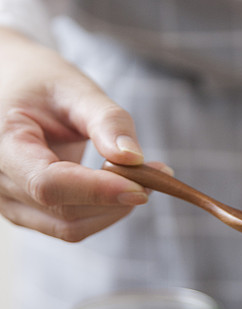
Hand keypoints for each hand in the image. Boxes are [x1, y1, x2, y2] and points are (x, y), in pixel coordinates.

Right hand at [0, 28, 150, 240]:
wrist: (9, 85)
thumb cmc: (39, 82)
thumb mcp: (74, 88)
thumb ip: (106, 121)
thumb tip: (135, 159)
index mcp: (2, 143)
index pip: (49, 184)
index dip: (97, 190)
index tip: (142, 187)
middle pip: (66, 211)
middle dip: (117, 197)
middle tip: (158, 171)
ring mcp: (8, 204)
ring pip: (71, 226)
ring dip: (114, 208)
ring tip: (142, 174)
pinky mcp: (26, 213)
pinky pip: (70, 225)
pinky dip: (103, 210)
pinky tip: (121, 184)